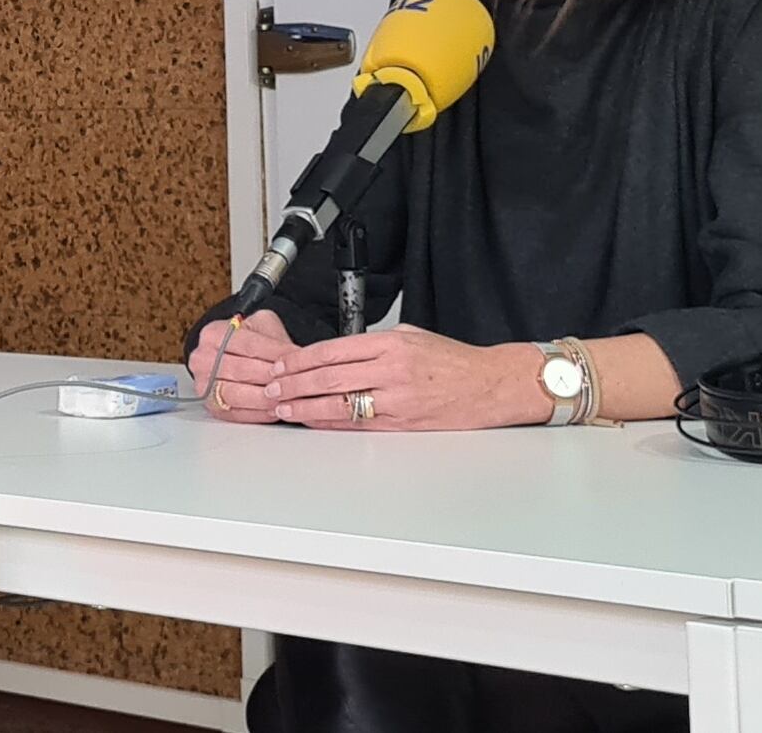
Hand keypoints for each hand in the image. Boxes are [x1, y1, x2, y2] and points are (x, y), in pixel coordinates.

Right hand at [188, 310, 297, 423]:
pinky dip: (257, 414)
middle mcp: (202, 359)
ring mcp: (203, 384)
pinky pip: (234, 414)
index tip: (295, 360)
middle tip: (294, 382)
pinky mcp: (211, 407)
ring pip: (236, 394)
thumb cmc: (251, 341)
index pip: (249, 345)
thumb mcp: (263, 326)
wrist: (234, 355)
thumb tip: (295, 356)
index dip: (275, 353)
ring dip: (264, 398)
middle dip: (271, 378)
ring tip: (286, 398)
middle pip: (241, 370)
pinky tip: (274, 410)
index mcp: (214, 334)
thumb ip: (275, 338)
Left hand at [264, 325, 542, 430]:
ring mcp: (395, 400)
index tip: (282, 365)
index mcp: (393, 343)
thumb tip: (341, 352)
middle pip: (329, 377)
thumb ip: (377, 344)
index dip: (302, 360)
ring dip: (304, 406)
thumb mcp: (414, 336)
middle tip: (271, 388)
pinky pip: (356, 424)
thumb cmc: (454, 361)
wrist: (490, 386)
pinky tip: (312, 420)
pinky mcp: (400, 424)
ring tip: (282, 407)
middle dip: (293, 384)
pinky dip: (329, 422)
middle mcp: (391, 371)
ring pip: (338, 403)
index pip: (333, 350)